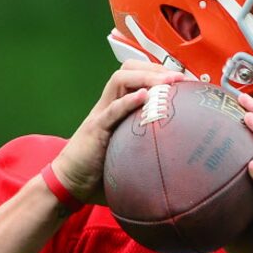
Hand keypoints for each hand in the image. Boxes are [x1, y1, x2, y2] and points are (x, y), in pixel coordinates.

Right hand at [52, 61, 185, 203]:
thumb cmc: (100, 172)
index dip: (159, 73)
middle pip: (128, 70)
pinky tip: (145, 96)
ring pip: (120, 80)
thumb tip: (181, 163)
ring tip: (168, 82)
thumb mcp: (129, 154)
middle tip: (179, 78)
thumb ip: (148, 148)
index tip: (184, 82)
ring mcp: (101, 115)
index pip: (136, 76)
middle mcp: (109, 105)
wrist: (69, 183)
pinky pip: (112, 110)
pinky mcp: (95, 129)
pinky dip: (128, 101)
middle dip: (155, 69)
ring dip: (146, 77)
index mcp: (118, 108)